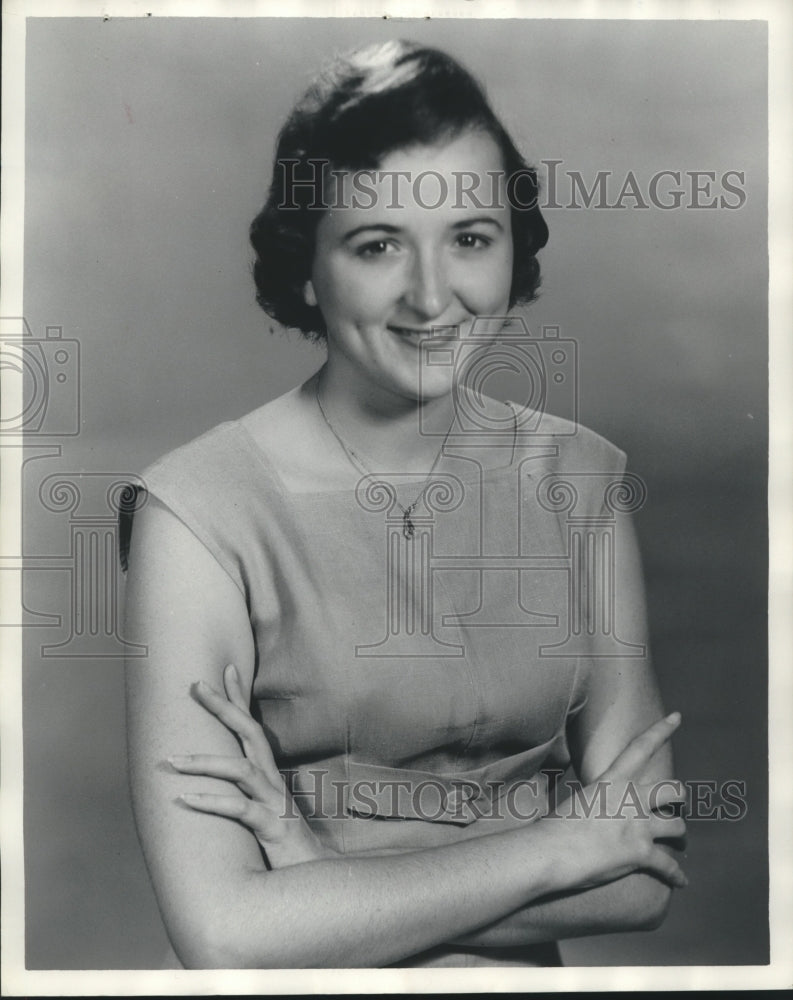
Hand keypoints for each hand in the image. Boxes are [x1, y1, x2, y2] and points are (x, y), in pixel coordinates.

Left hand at [169, 664, 338, 868]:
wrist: (317, 885)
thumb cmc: (286, 852)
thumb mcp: (265, 816)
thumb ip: (247, 797)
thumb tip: (218, 783)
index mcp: (270, 777)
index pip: (253, 728)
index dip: (240, 698)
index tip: (225, 668)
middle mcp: (273, 783)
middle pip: (250, 733)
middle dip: (223, 707)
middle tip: (195, 684)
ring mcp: (275, 804)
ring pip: (240, 770)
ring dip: (204, 760)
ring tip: (171, 759)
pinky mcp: (273, 829)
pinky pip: (240, 810)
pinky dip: (211, 802)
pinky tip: (186, 799)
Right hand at [545, 712, 687, 890]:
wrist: (551, 851)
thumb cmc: (555, 826)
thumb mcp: (579, 799)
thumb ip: (598, 797)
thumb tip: (598, 802)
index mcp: (613, 780)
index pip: (641, 747)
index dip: (661, 730)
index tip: (677, 717)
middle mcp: (631, 799)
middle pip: (674, 789)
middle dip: (680, 798)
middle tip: (677, 805)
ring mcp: (638, 826)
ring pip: (678, 827)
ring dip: (680, 837)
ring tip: (680, 844)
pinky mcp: (640, 854)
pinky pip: (670, 866)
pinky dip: (677, 875)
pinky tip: (681, 881)